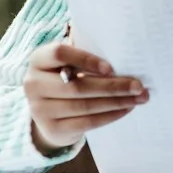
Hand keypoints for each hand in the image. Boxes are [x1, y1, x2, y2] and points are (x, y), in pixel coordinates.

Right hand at [23, 41, 148, 154]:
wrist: (49, 112)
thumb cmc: (68, 76)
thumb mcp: (69, 62)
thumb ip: (85, 52)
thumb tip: (121, 44)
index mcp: (38, 60)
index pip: (59, 54)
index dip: (86, 59)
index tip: (111, 68)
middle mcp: (33, 84)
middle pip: (77, 86)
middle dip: (113, 86)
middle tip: (139, 86)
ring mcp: (39, 109)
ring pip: (84, 106)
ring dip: (116, 102)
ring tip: (139, 98)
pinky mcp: (52, 129)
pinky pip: (86, 123)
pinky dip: (109, 116)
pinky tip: (126, 109)